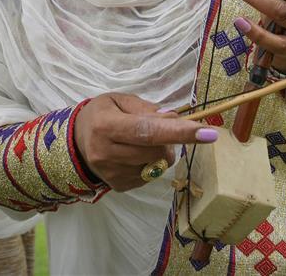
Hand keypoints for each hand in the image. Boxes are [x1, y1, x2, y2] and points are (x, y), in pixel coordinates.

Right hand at [73, 93, 217, 191]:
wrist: (77, 140)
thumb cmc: (103, 114)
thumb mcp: (121, 100)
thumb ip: (147, 109)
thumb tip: (174, 119)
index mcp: (105, 125)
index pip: (148, 130)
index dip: (180, 132)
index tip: (208, 134)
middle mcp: (105, 152)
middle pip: (157, 150)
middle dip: (169, 139)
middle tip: (160, 129)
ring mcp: (110, 173)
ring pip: (157, 166)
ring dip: (160, 152)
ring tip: (143, 142)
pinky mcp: (118, 186)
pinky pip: (150, 176)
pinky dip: (150, 163)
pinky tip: (135, 154)